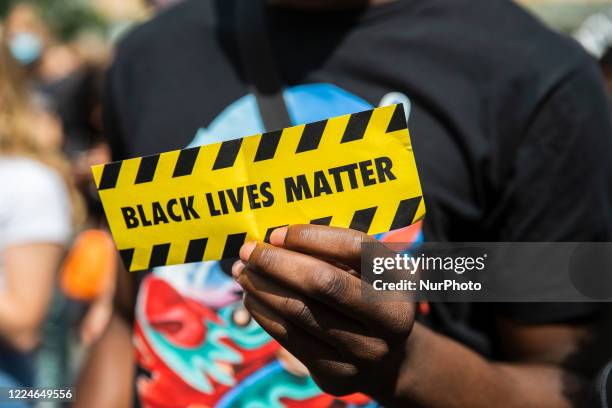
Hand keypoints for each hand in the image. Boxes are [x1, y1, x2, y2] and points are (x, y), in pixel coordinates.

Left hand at [233, 225, 414, 397]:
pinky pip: (289, 339)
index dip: (312, 237)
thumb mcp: (365, 271)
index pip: (354, 248)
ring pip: (299, 312)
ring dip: (262, 287)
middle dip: (278, 263)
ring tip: (243, 272)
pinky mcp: (338, 375)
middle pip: (323, 283)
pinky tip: (251, 299)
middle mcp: (390, 319)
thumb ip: (332, 252)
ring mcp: (364, 352)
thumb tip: (275, 239)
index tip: (277, 233)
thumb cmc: (367, 297)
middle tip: (249, 251)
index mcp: (399, 280)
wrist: (388, 359)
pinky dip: (263, 314)